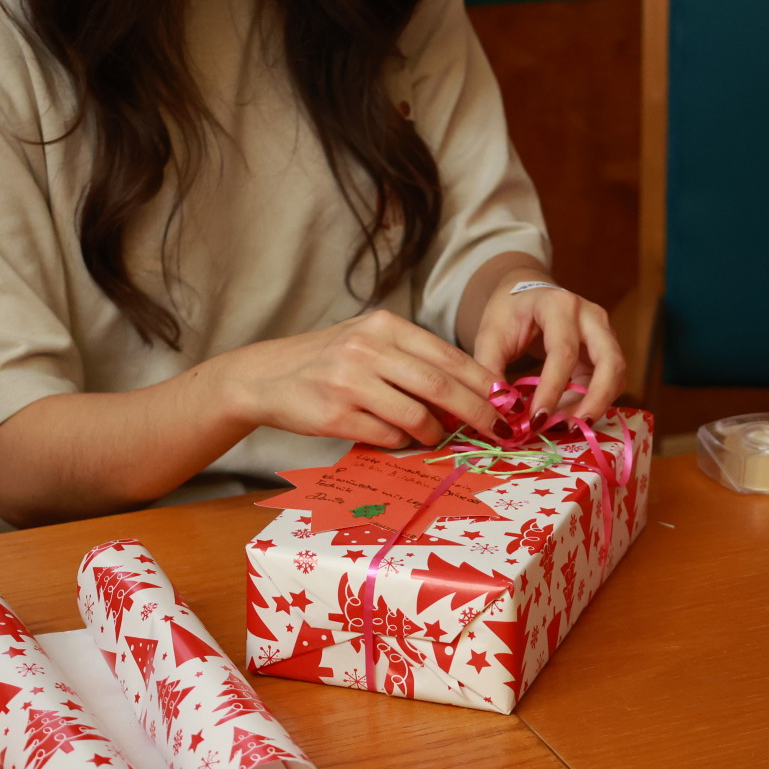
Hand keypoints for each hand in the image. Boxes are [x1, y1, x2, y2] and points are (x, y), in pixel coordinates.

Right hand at [210, 310, 502, 448]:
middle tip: (496, 429)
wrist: (264, 377)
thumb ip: (412, 358)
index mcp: (383, 326)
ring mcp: (349, 382)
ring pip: (416, 416)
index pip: (447, 355)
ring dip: (435, 432)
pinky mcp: (335, 415)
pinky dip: (401, 442)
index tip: (504, 401)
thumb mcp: (368, 342)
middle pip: (440, 386)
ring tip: (436, 436)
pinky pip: (387, 436)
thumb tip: (470, 390)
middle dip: (476, 411)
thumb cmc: (327, 361)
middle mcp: (367, 349)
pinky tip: (399, 439)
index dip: (481, 381)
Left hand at [473, 282, 625, 423]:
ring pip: (617, 375)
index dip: (552, 389)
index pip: (564, 352)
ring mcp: (605, 333)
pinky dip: (593, 402)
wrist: (527, 295)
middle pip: (610, 362)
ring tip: (566, 427)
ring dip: (596, 405)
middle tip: (570, 429)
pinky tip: (570, 417)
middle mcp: (591, 316)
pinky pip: (610, 382)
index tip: (536, 419)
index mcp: (559, 305)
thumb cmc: (509, 314)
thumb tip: (500, 411)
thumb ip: (491, 372)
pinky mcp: (607, 351)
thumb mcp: (490, 337)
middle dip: (595, 401)